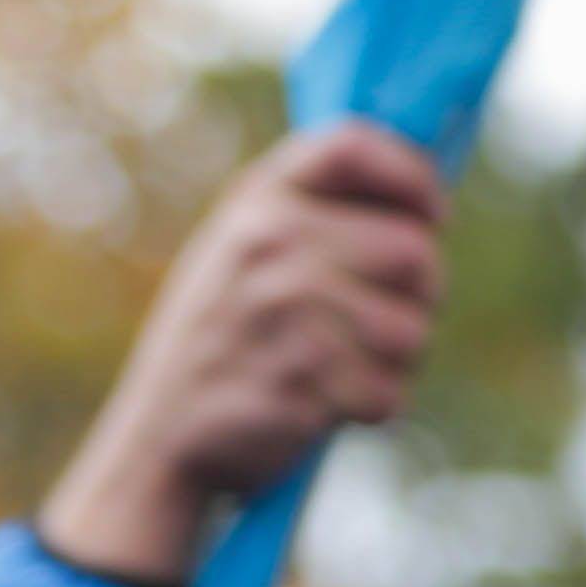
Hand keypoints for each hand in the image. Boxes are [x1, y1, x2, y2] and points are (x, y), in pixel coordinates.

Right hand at [33, 121, 449, 586]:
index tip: (430, 215)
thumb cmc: (218, 341)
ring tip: (344, 367)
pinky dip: (370, 409)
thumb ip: (311, 212)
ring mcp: (286, 315)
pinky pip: (388, 394)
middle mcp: (271, 247)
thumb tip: (423, 198)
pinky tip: (327, 406)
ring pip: (411, 331)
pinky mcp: (301, 385)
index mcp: (257, 204)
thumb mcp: (238, 252)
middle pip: (414, 252)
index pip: (355, 145)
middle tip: (380, 320)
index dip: (412, 176)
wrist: (155, 441)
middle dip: (418, 295)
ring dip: (396, 362)